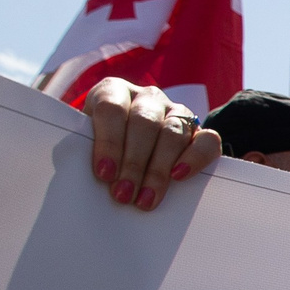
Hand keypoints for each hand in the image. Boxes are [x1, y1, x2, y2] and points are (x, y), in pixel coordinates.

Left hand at [84, 78, 220, 210]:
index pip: (112, 109)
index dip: (108, 142)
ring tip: (146, 199)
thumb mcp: (86, 139)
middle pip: (144, 123)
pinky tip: (179, 176)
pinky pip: (207, 140)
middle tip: (123, 193)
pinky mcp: (199, 130)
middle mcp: (147, 97)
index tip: (104, 173)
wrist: (130, 142)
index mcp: (113, 90)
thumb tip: (82, 174)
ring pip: (173, 134)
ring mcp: (176, 111)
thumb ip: (84, 148)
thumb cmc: (103, 146)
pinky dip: (195, 158)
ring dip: (158, 170)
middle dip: (133, 162)